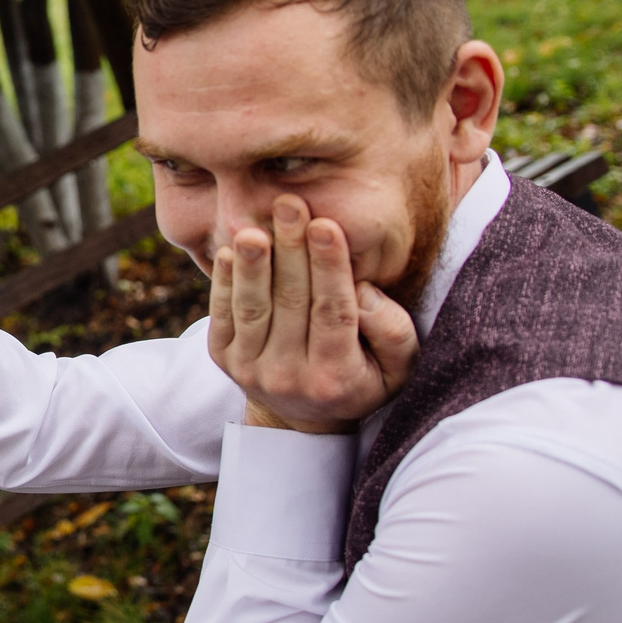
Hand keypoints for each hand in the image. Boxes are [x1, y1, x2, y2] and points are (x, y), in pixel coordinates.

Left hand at [207, 197, 417, 432]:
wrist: (302, 417)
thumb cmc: (361, 376)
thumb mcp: (398, 366)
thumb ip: (393, 330)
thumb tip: (362, 290)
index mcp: (335, 376)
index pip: (333, 312)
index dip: (328, 267)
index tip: (326, 224)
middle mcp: (289, 377)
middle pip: (291, 303)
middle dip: (291, 250)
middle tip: (290, 205)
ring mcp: (251, 370)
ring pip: (252, 308)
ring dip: (253, 265)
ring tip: (254, 228)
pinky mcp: (223, 359)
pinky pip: (223, 315)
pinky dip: (224, 282)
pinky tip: (231, 251)